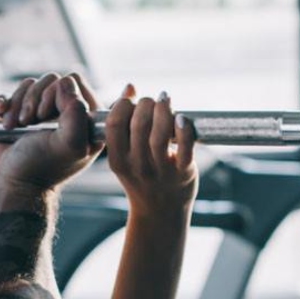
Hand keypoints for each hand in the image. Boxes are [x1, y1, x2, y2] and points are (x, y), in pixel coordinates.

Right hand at [0, 73, 103, 191]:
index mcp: (86, 119)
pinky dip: (4, 102)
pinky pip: (12, 93)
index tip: (46, 117)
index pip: (74, 82)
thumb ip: (76, 113)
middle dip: (35, 99)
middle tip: (29, 122)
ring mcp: (42, 114)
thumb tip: (65, 83)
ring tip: (13, 126)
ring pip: (31, 85)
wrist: (10, 184)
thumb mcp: (68, 144)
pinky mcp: (20, 115)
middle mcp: (66, 114)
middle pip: (50, 80)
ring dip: (18, 103)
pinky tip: (2, 117)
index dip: (57, 94)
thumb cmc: (40, 168)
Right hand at [105, 85, 198, 215]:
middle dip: (145, 104)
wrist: (161, 211)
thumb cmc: (141, 177)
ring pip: (160, 134)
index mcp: (118, 161)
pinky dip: (184, 129)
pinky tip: (182, 118)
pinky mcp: (183, 173)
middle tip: (151, 101)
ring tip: (165, 101)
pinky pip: (185, 148)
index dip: (122, 105)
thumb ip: (123, 126)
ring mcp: (161, 171)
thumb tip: (129, 87)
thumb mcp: (124, 157)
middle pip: (138, 125)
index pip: (114, 125)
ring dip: (164, 110)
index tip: (131, 100)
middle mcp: (137, 167)